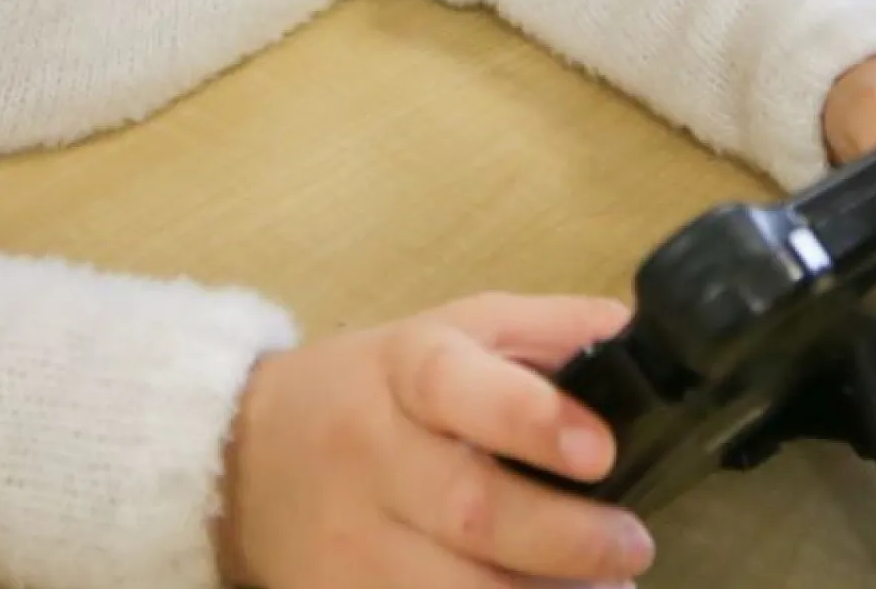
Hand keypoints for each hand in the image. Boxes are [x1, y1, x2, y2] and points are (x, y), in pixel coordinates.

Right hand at [215, 295, 657, 588]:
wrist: (241, 460)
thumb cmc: (369, 392)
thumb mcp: (446, 333)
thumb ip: (541, 330)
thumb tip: (635, 335)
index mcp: (402, 372)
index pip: (455, 386)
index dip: (530, 419)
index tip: (599, 450)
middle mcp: (369, 457)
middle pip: (470, 509)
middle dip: (566, 539)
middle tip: (630, 546)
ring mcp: (347, 543)